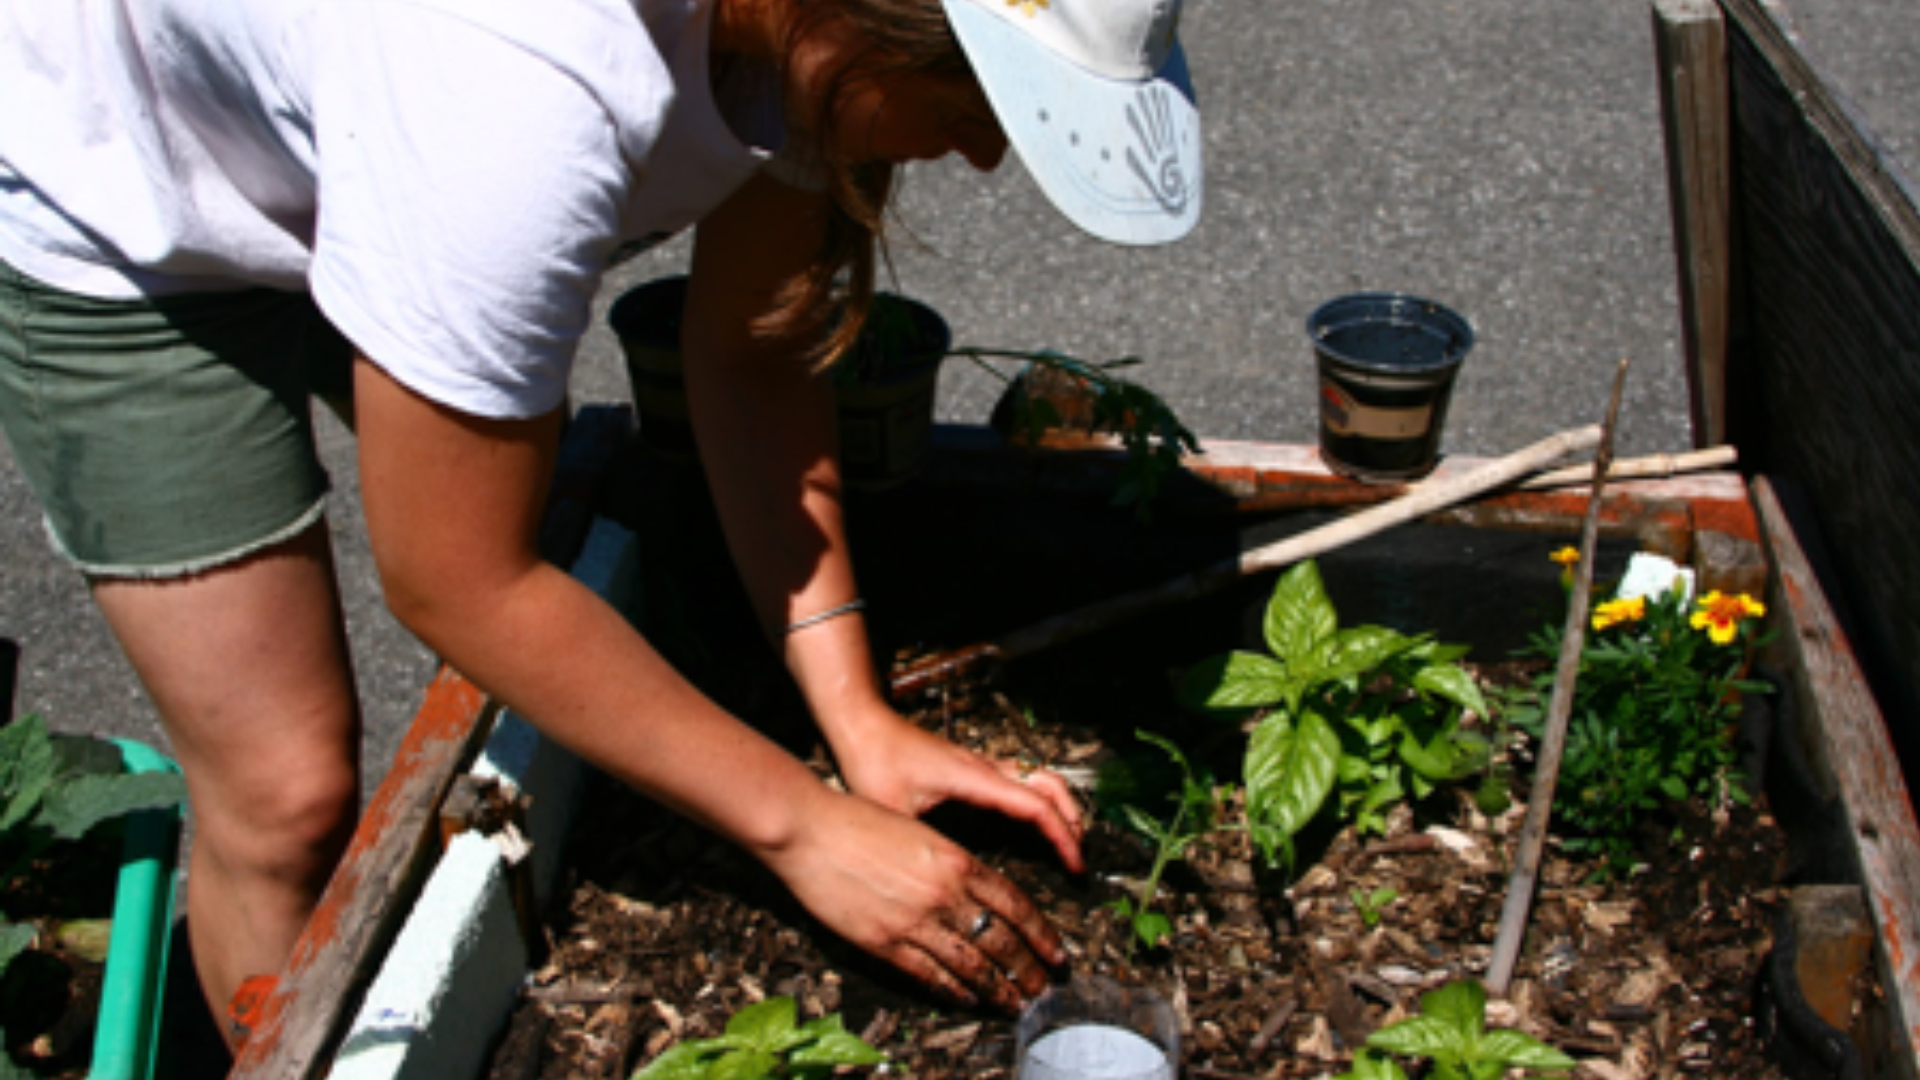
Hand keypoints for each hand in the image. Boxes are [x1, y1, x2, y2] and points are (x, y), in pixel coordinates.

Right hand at [762, 786, 1067, 1010]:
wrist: (811, 830)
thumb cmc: (860, 821)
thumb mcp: (921, 831)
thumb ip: (952, 863)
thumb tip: (980, 891)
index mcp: (957, 861)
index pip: (1016, 904)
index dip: (1042, 933)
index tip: (1057, 952)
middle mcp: (944, 894)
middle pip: (1002, 941)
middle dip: (1029, 969)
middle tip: (1045, 987)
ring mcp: (915, 922)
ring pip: (972, 965)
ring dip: (999, 988)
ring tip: (1015, 1002)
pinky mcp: (884, 942)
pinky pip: (929, 974)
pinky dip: (953, 989)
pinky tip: (968, 998)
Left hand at [828, 704, 1085, 872]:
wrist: (860, 723)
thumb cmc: (871, 760)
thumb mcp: (892, 810)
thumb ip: (920, 845)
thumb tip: (942, 880)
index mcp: (973, 778)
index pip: (1035, 806)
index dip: (1062, 836)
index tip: (1075, 865)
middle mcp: (984, 767)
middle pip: (1049, 785)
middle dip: (1072, 820)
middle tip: (1078, 858)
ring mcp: (979, 764)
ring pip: (1037, 778)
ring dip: (1059, 807)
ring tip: (1067, 842)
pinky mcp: (970, 766)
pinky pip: (1018, 780)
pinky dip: (1037, 801)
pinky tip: (1032, 824)